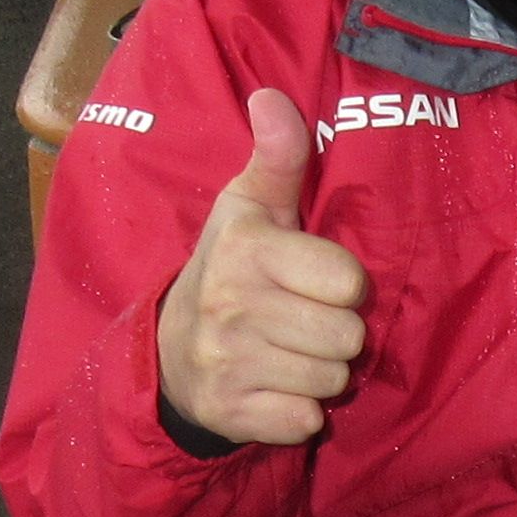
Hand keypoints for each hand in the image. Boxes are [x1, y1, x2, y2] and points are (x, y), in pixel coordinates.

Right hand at [157, 90, 367, 442]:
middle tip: (302, 321)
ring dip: (321, 372)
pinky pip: (304, 421)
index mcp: (246, 250)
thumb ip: (278, 156)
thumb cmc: (228, 268)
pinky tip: (274, 387)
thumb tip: (272, 96)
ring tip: (288, 351)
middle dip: (336, 334)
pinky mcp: (230, 412)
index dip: (342, 285)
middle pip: (347, 338)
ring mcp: (227, 362)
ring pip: (331, 381)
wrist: (168, 351)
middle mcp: (232, 305)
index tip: (313, 281)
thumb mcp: (249, 207)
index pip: (347, 282)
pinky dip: (298, 411)